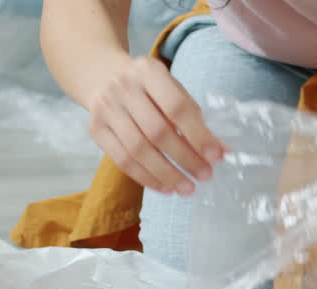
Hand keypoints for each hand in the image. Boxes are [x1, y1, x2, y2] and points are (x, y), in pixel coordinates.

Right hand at [87, 55, 227, 195]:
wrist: (103, 76)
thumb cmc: (147, 87)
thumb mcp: (170, 88)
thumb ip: (193, 116)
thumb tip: (221, 151)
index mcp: (148, 71)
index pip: (177, 107)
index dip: (198, 134)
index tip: (215, 156)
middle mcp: (124, 88)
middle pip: (157, 132)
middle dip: (185, 158)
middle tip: (204, 176)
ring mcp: (106, 109)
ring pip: (138, 151)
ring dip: (166, 174)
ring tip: (186, 188)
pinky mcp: (95, 129)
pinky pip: (122, 161)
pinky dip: (146, 178)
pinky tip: (165, 187)